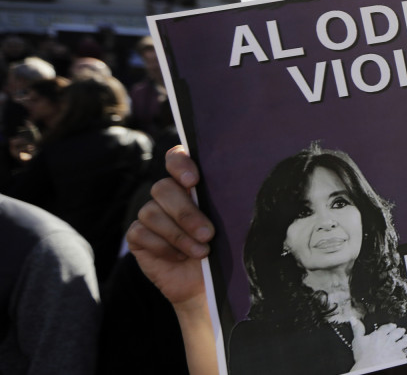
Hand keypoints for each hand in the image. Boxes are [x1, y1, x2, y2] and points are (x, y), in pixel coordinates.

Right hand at [127, 145, 213, 308]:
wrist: (207, 284)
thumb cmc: (223, 249)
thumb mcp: (229, 225)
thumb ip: (224, 205)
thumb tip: (232, 194)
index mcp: (191, 184)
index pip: (177, 158)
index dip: (180, 164)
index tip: (193, 181)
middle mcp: (168, 195)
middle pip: (163, 188)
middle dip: (186, 213)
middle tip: (208, 233)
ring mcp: (151, 215)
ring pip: (151, 212)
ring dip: (178, 235)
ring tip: (200, 252)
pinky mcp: (138, 236)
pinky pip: (140, 233)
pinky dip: (162, 247)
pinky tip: (180, 257)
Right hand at [349, 319, 406, 368]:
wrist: (370, 367)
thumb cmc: (363, 356)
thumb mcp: (358, 340)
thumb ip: (357, 329)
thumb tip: (353, 319)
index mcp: (379, 335)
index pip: (387, 327)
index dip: (390, 326)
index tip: (392, 325)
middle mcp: (389, 340)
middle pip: (397, 333)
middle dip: (400, 331)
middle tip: (402, 330)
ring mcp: (396, 348)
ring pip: (403, 341)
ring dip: (405, 338)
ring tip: (406, 337)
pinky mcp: (400, 356)